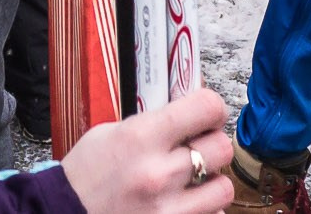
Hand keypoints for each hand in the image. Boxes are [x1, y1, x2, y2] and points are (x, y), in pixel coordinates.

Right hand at [60, 89, 234, 213]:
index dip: (212, 108)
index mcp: (141, 137)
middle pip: (221, 148)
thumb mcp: (112, 133)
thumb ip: (152, 124)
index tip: (207, 114)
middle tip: (198, 147)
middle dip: (211, 145)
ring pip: (224, 188)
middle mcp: (159, 173)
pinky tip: (184, 203)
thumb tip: (188, 115)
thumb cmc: (86, 175)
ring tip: (193, 181)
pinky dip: (204, 210)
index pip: (206, 107)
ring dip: (211, 182)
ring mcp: (168, 210)